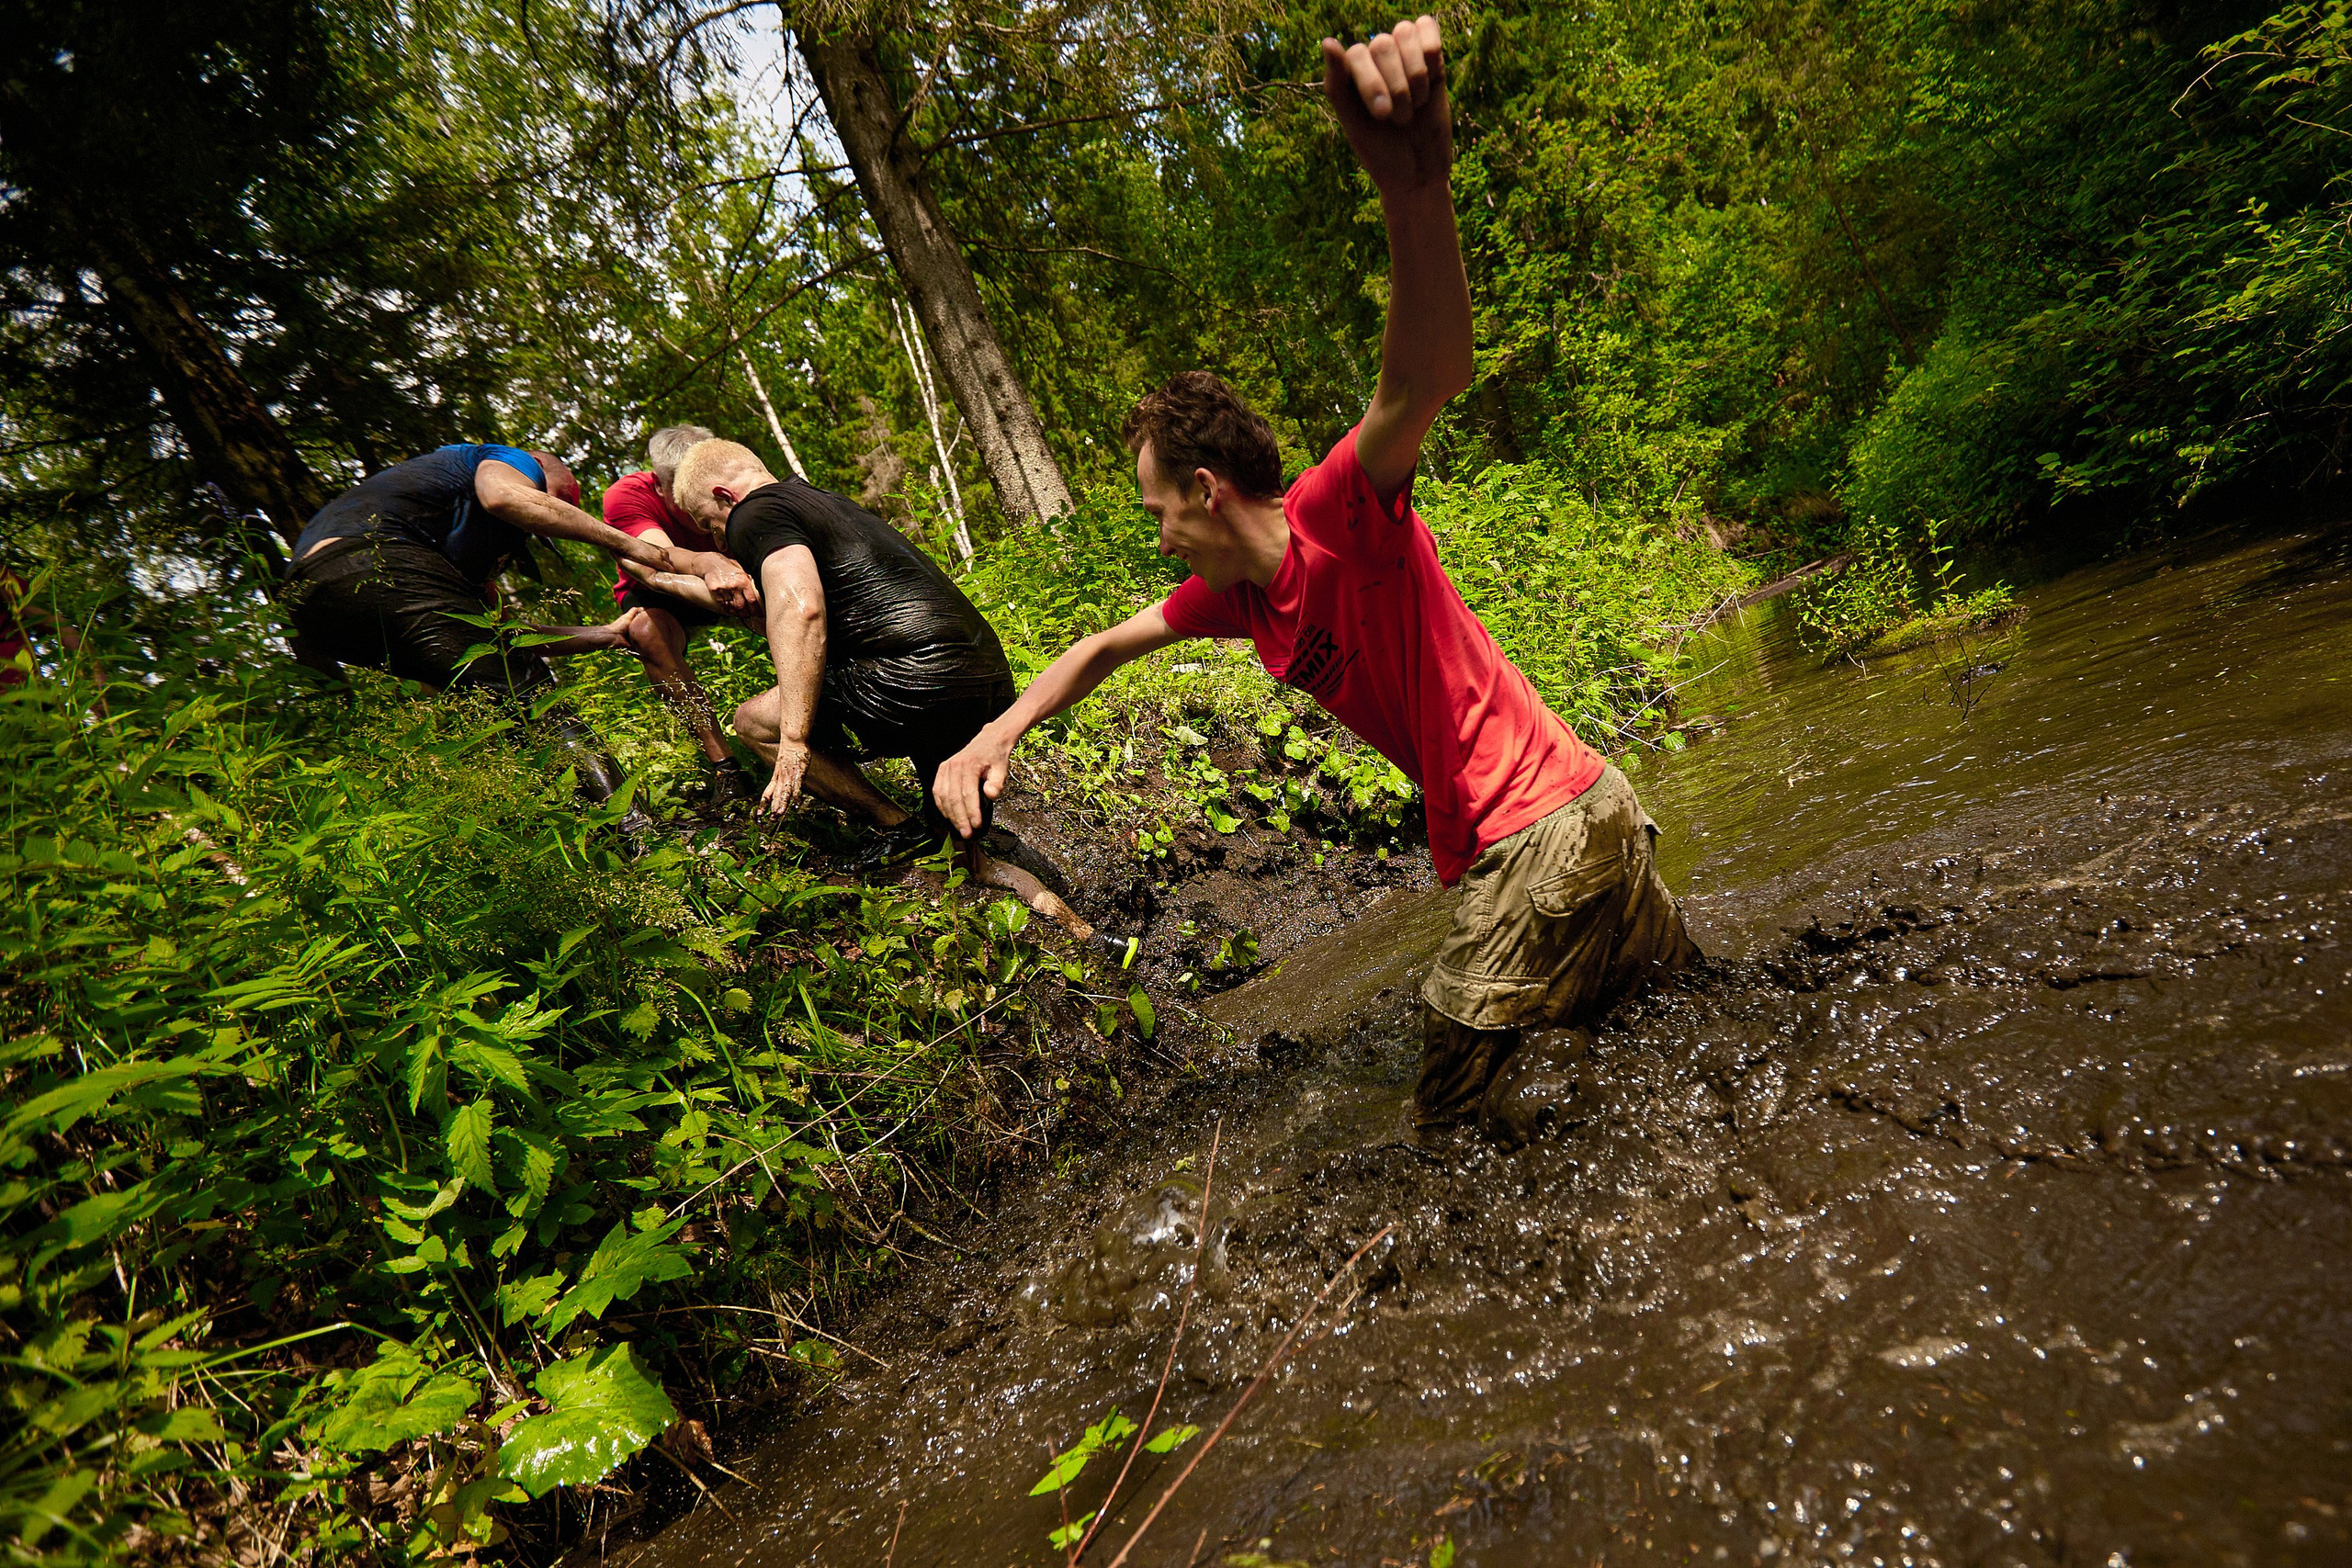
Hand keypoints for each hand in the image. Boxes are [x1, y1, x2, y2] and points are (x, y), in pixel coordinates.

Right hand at [680, 549, 759, 612]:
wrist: (711, 562)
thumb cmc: (728, 567)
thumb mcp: (741, 571)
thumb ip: (747, 580)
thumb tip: (758, 591)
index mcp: (744, 580)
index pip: (752, 599)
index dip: (756, 610)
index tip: (759, 614)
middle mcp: (734, 585)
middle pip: (742, 606)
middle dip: (746, 613)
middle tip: (749, 616)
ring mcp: (724, 589)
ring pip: (732, 607)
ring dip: (737, 613)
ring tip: (741, 615)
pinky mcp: (714, 591)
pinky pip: (723, 604)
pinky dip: (728, 609)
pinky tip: (731, 611)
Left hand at [760, 737, 809, 817]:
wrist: (792, 738)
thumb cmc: (790, 752)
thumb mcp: (782, 766)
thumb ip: (782, 777)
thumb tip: (783, 786)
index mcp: (776, 776)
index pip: (768, 792)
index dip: (764, 803)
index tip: (759, 814)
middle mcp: (781, 777)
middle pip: (776, 795)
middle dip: (774, 808)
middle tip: (771, 820)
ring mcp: (790, 775)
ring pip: (785, 791)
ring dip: (782, 803)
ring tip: (779, 814)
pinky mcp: (799, 771)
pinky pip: (797, 784)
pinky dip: (796, 793)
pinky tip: (796, 801)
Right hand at [931, 729, 1012, 839]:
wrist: (988, 741)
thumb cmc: (995, 757)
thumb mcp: (1002, 769)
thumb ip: (997, 782)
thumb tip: (991, 795)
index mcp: (969, 765)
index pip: (968, 793)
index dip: (972, 811)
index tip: (977, 825)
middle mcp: (953, 766)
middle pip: (954, 798)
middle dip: (960, 818)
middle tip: (967, 834)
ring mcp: (945, 768)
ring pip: (944, 797)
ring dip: (950, 816)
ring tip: (959, 829)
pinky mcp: (941, 771)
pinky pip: (937, 792)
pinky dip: (942, 806)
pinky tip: (949, 817)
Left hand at [1321, 17, 1450, 194]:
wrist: (1419, 175)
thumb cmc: (1381, 154)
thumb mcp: (1354, 125)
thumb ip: (1337, 83)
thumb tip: (1326, 41)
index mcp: (1350, 75)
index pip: (1357, 54)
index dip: (1372, 83)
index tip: (1382, 117)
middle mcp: (1374, 60)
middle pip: (1382, 43)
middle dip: (1396, 87)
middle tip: (1400, 119)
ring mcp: (1403, 57)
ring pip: (1404, 32)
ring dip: (1415, 75)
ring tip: (1417, 105)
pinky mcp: (1432, 59)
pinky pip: (1427, 27)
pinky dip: (1431, 51)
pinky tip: (1433, 79)